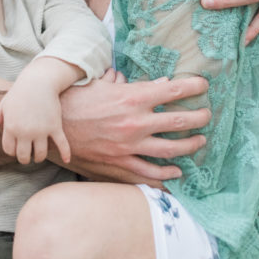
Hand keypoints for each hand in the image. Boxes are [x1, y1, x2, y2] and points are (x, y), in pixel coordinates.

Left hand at [0, 93, 69, 164]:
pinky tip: (66, 159)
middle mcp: (25, 131)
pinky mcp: (55, 127)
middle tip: (27, 155)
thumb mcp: (3, 106)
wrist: (38, 81)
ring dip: (40, 157)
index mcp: (10, 127)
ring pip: (41, 154)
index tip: (16, 148)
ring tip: (39, 154)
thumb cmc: (18, 94)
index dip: (12, 151)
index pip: (9, 150)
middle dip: (25, 158)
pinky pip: (62, 144)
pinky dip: (65, 153)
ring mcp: (41, 130)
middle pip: (24, 156)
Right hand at [59, 71, 209, 182]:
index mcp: (132, 98)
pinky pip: (151, 174)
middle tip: (208, 116)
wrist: (51, 127)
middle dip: (200, 118)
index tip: (204, 85)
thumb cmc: (75, 100)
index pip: (173, 91)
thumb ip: (131, 84)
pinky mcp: (120, 165)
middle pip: (180, 122)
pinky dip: (167, 175)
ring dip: (190, 147)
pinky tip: (177, 172)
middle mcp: (135, 123)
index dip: (193, 87)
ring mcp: (129, 147)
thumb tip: (155, 83)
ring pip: (172, 150)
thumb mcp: (102, 85)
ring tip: (200, 142)